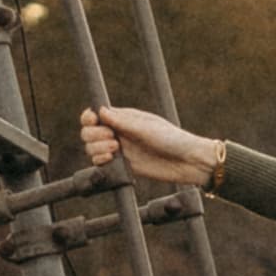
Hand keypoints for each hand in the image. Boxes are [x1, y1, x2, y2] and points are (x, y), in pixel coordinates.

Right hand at [82, 102, 217, 190]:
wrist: (186, 162)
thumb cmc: (172, 139)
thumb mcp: (147, 128)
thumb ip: (123, 122)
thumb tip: (100, 110)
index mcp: (124, 118)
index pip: (96, 114)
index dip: (89, 117)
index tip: (93, 121)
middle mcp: (119, 132)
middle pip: (89, 132)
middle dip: (94, 135)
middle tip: (113, 139)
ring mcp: (120, 149)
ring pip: (92, 148)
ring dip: (96, 148)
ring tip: (114, 149)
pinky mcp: (123, 165)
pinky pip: (101, 162)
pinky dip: (100, 161)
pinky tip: (111, 159)